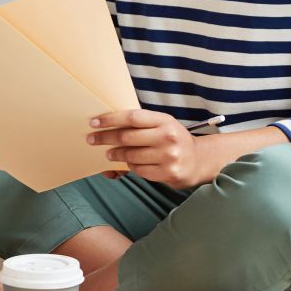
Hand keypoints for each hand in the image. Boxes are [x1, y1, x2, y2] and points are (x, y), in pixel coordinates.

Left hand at [88, 109, 207, 188]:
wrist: (198, 160)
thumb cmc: (174, 139)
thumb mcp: (163, 124)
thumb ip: (142, 123)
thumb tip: (110, 125)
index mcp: (165, 121)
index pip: (132, 117)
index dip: (110, 119)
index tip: (94, 122)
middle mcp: (167, 137)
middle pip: (127, 137)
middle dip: (105, 138)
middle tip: (92, 139)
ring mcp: (168, 156)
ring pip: (130, 156)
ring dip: (115, 155)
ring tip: (109, 154)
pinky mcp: (168, 173)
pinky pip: (139, 170)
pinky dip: (130, 167)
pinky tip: (129, 163)